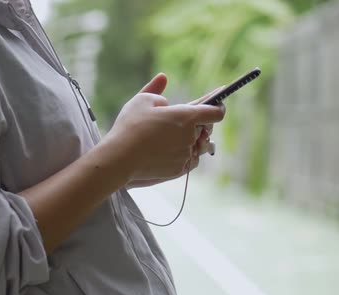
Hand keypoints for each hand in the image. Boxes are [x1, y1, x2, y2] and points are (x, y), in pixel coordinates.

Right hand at [102, 74, 225, 184]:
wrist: (120, 158)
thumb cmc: (130, 126)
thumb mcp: (142, 99)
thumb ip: (156, 89)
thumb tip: (164, 82)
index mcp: (187, 117)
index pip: (216, 112)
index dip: (218, 106)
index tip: (217, 104)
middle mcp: (191, 136)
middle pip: (205, 129)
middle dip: (199, 123)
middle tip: (185, 120)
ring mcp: (186, 154)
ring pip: (197, 146)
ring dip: (192, 140)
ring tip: (177, 136)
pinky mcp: (179, 169)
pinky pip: (190, 160)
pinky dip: (185, 155)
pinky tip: (174, 150)